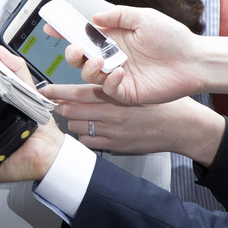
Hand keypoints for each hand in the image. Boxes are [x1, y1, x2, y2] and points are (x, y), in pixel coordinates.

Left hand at [40, 83, 224, 165]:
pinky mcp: (116, 147)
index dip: (57, 91)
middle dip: (61, 106)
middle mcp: (110, 114)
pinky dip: (85, 137)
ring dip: (73, 121)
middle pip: (71, 111)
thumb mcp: (138, 87)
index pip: (77, 91)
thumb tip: (94, 79)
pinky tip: (90, 130)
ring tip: (74, 115)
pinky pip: (89, 143)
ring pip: (77, 128)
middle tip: (54, 102)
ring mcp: (112, 133)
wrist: (183, 127)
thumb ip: (114, 84)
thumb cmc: (163, 103)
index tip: (44, 90)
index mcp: (115, 94)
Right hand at [54, 5, 204, 104]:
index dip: (65, 31)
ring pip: (90, 75)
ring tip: (102, 60)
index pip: (83, 35)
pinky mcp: (126, 92)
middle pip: (80, 58)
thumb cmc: (173, 38)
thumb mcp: (144, 17)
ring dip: (90, 68)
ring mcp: (117, 75)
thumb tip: (94, 18)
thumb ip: (117, 16)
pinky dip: (109, 82)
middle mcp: (112, 57)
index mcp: (113, 39)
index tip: (51, 28)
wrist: (194, 61)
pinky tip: (119, 73)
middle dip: (72, 54)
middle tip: (76, 50)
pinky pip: (109, 90)